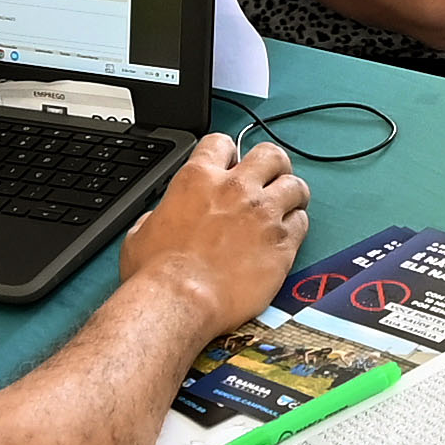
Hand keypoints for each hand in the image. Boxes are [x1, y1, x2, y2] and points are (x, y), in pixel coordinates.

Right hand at [115, 130, 308, 335]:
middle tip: (272, 180)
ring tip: (287, 208)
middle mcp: (235, 189)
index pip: (222, 143)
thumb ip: (161, 214)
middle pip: (271, 155)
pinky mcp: (282, 243)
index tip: (233, 166)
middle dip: (274, 166)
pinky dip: (296, 227)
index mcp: (198, 179)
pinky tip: (286, 237)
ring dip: (292, 195)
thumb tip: (163, 216)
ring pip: (295, 186)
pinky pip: (302, 222)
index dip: (229, 153)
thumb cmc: (157, 273)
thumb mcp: (142, 231)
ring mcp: (263, 214)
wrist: (180, 301)